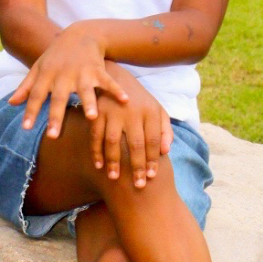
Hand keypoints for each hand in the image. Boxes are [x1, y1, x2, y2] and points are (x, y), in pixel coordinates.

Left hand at [9, 25, 130, 140]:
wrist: (79, 34)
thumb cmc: (56, 56)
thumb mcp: (39, 68)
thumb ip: (26, 87)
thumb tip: (11, 103)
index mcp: (47, 75)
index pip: (36, 96)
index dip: (30, 111)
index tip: (26, 128)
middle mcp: (63, 75)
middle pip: (58, 98)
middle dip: (56, 116)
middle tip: (53, 135)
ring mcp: (82, 72)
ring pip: (85, 90)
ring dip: (89, 103)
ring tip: (92, 117)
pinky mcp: (98, 70)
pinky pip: (108, 82)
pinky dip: (117, 90)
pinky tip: (125, 100)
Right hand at [90, 66, 172, 190]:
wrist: (115, 75)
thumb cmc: (139, 99)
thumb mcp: (157, 109)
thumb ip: (165, 129)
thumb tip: (166, 151)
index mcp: (150, 111)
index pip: (154, 140)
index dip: (153, 160)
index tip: (151, 176)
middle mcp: (133, 112)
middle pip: (136, 144)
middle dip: (137, 166)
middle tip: (138, 186)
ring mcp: (113, 112)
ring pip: (114, 141)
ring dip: (114, 162)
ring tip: (115, 178)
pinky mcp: (97, 112)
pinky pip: (95, 136)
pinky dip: (96, 152)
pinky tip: (99, 166)